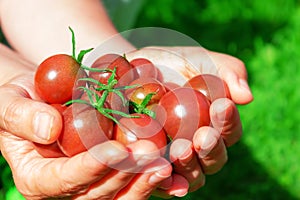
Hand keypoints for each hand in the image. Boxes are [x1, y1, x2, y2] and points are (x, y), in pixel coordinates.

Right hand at [0, 74, 189, 198]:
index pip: (64, 180)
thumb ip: (20, 116)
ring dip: (144, 183)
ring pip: (119, 197)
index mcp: (38, 178)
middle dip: (125, 175)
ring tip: (166, 164)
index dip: (90, 168)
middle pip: (98, 194)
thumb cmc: (24, 101)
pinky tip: (176, 176)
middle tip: (152, 155)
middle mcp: (66, 190)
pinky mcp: (111, 177)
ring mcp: (91, 186)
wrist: (45, 102)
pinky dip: (153, 182)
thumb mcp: (9, 102)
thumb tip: (49, 128)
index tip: (116, 150)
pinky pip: (132, 186)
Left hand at [126, 46, 252, 193]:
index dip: (228, 122)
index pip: (230, 133)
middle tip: (203, 136)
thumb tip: (247, 97)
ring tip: (180, 149)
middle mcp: (198, 148)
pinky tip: (162, 172)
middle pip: (213, 160)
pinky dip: (165, 181)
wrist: (135, 69)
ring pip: (191, 175)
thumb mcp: (200, 60)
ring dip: (190, 165)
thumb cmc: (173, 64)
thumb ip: (227, 72)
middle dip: (211, 149)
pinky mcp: (152, 166)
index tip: (221, 105)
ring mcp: (175, 159)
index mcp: (215, 126)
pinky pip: (160, 180)